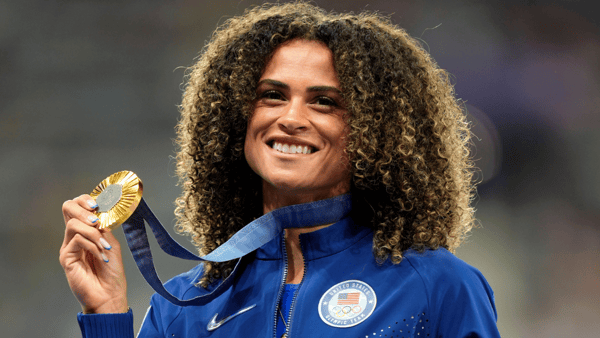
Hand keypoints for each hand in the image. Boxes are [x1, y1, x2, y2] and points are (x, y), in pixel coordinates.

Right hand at [59, 194, 127, 313]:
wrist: (110, 294)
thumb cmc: (112, 272)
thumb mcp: (111, 243)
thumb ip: (104, 228)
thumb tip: (100, 211)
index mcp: (86, 230)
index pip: (78, 205)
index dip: (86, 200)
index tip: (100, 204)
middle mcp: (74, 236)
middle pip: (68, 207)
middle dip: (83, 208)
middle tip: (97, 219)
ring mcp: (69, 246)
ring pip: (74, 224)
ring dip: (93, 232)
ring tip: (104, 246)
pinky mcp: (66, 257)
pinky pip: (77, 240)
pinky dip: (92, 245)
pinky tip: (101, 256)